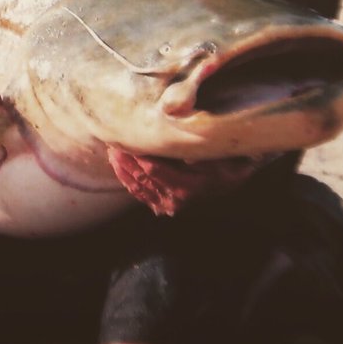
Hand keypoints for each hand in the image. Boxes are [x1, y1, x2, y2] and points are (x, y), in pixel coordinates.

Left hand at [108, 147, 261, 215]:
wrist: (231, 181)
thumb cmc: (225, 163)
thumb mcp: (218, 157)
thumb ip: (198, 152)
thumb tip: (180, 147)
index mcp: (188, 186)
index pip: (154, 169)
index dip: (137, 154)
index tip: (125, 138)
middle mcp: (176, 198)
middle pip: (142, 177)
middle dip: (125, 158)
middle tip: (112, 141)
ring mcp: (168, 204)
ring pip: (137, 186)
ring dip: (122, 168)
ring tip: (112, 150)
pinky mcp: (163, 205)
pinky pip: (139, 192)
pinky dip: (126, 178)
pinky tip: (117, 165)